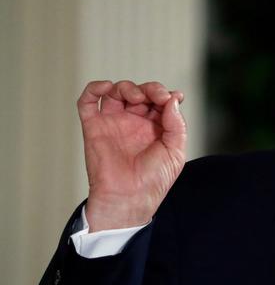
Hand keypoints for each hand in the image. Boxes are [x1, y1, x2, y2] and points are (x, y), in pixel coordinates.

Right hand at [78, 80, 186, 231]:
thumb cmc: (153, 180)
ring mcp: (114, 123)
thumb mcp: (175, 151)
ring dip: (127, 87)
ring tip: (136, 99)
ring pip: (117, 92)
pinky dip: (94, 89)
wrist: (129, 197)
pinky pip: (88, 102)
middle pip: (140, 92)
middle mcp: (135, 122)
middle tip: (156, 97)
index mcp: (155, 127)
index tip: (172, 97)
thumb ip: (177, 124)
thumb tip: (173, 98)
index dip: (165, 94)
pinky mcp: (94, 127)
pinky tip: (106, 87)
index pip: (160, 100)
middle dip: (150, 89)